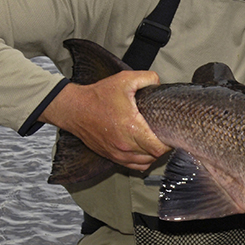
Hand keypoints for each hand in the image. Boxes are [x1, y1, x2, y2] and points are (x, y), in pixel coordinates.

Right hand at [39, 72, 169, 170]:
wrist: (74, 109)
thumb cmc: (98, 96)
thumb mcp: (124, 79)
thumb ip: (147, 78)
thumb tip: (159, 83)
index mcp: (131, 128)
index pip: (158, 148)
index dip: (169, 142)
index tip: (170, 132)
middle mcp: (125, 145)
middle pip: (154, 156)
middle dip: (163, 146)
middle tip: (165, 134)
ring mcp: (117, 153)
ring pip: (145, 163)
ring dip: (153, 154)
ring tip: (155, 141)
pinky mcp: (111, 156)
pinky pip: (134, 166)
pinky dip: (142, 160)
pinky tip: (144, 150)